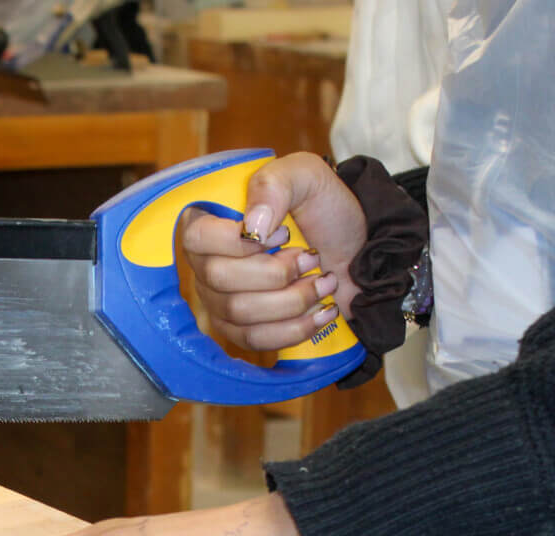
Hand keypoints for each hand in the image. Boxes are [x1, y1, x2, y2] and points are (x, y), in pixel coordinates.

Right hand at [181, 151, 367, 354]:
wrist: (358, 252)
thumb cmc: (327, 211)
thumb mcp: (306, 177)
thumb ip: (274, 185)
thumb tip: (253, 229)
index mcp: (213, 217)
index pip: (196, 237)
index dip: (237, 242)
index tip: (283, 232)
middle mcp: (207, 261)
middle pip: (218, 279)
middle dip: (276, 273)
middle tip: (310, 258)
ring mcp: (220, 299)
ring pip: (239, 313)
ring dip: (291, 300)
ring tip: (322, 282)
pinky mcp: (242, 330)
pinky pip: (254, 340)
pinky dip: (294, 328)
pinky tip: (321, 311)